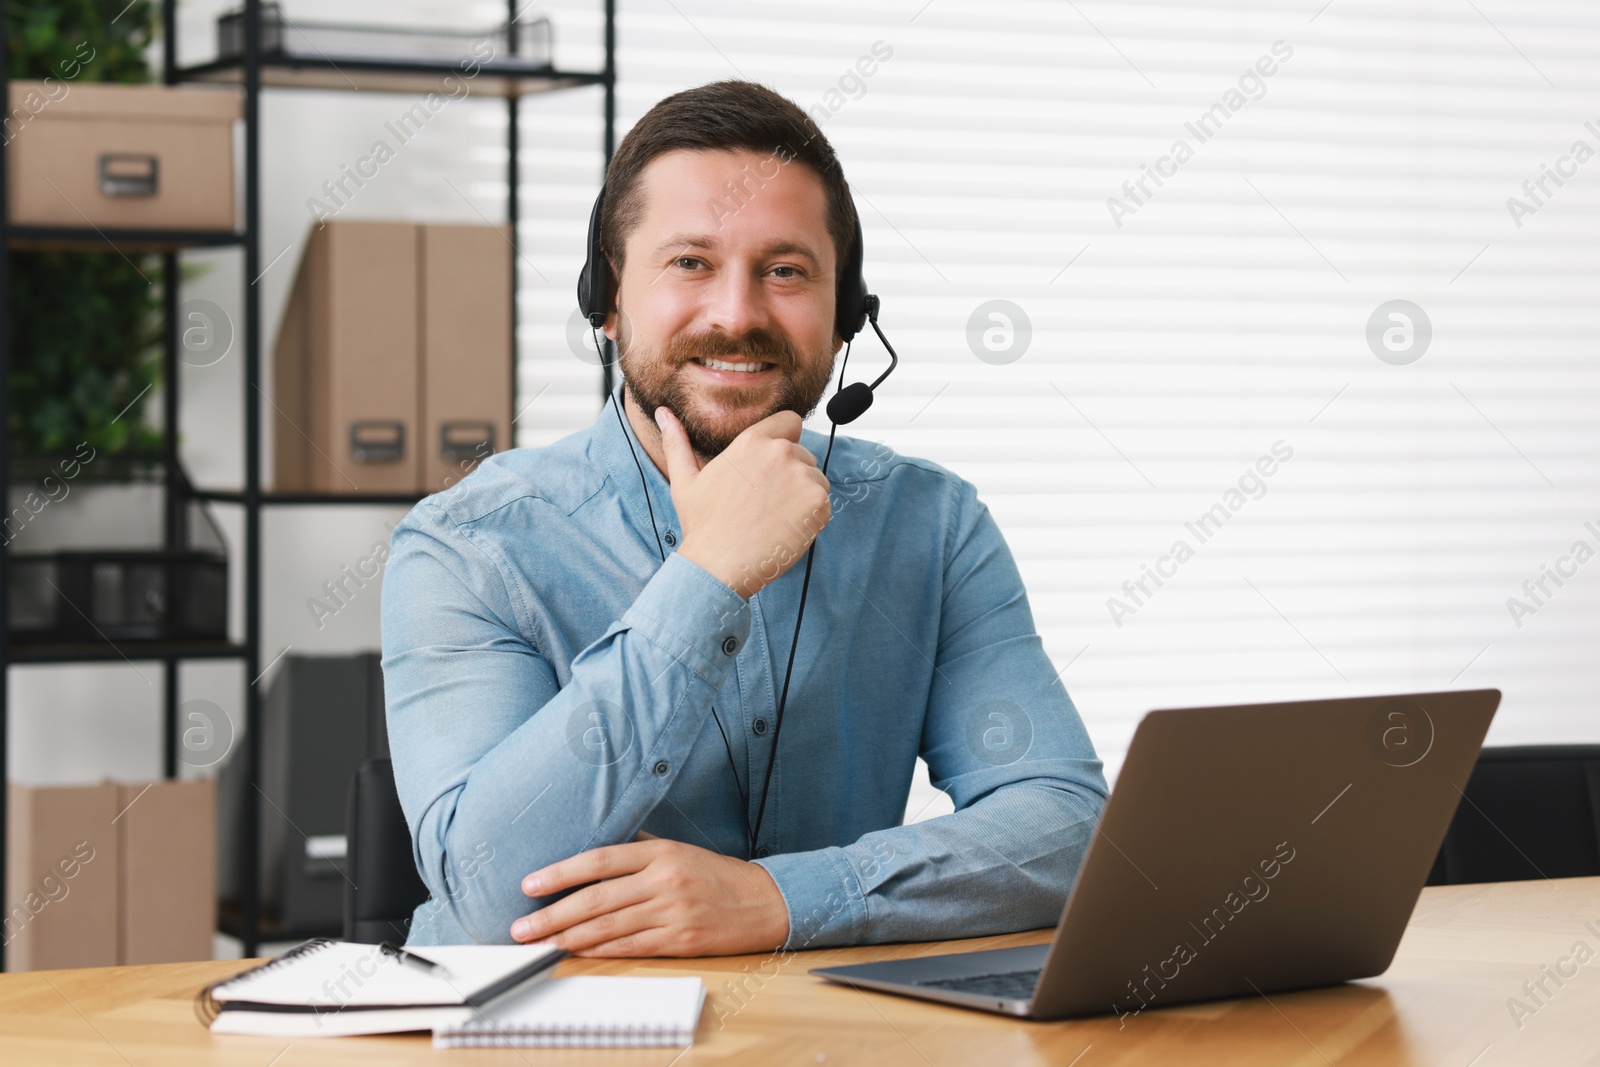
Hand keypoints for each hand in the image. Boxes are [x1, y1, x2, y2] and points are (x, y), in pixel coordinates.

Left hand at [511, 833, 789, 956]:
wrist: (763, 903)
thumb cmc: (716, 875)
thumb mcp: (679, 850)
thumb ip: (639, 849)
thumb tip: (593, 847)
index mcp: (661, 854)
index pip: (600, 860)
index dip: (561, 872)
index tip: (530, 884)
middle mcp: (664, 882)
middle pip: (596, 900)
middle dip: (552, 915)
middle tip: (521, 927)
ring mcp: (671, 914)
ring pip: (608, 929)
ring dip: (567, 938)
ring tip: (539, 943)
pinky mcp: (679, 941)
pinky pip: (629, 948)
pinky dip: (598, 952)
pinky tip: (576, 952)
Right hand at [655, 407, 830, 598]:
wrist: (719, 566)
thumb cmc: (702, 525)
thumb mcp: (685, 480)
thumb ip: (677, 442)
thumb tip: (662, 413)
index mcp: (753, 441)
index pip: (790, 421)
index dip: (785, 440)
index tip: (772, 466)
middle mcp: (781, 452)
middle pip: (803, 454)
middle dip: (791, 474)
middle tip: (764, 503)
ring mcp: (803, 477)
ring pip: (816, 479)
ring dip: (802, 496)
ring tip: (773, 518)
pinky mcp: (818, 503)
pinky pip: (824, 504)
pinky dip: (811, 519)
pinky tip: (785, 530)